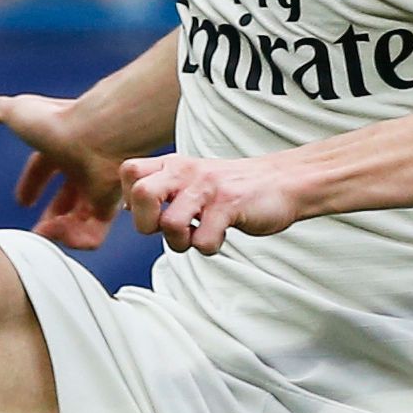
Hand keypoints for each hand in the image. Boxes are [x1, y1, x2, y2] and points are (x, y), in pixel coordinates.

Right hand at [0, 86, 129, 247]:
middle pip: (69, 195)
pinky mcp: (110, 204)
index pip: (46, 165)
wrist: (96, 135)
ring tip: (44, 235)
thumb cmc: (57, 123)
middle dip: (51, 214)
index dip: (32, 181)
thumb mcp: (17, 114)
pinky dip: (75, 240)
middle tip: (37, 231)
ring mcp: (98, 184)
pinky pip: (94, 233)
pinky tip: (60, 237)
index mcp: (62, 143)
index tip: (22, 200)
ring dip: (59, 230)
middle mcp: (84, 164)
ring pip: (81, 217)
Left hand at [115, 149, 311, 253]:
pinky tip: (219, 236)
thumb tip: (128, 210)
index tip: (153, 212)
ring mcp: (207, 189)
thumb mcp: (192, 180)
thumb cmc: (234, 188)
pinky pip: (203, 241)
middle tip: (165, 229)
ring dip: (180, 243)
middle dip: (147, 224)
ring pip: (170, 224)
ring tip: (197, 236)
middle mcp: (186, 172)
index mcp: (173, 165)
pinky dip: (209, 248)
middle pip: (141, 195)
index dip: (131, 200)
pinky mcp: (229, 206)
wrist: (283, 182)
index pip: (129, 173)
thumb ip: (162, 190)